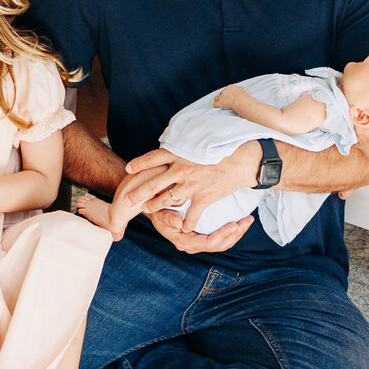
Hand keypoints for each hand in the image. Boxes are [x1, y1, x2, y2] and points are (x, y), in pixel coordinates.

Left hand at [123, 145, 258, 231]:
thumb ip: (183, 147)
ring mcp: (191, 185)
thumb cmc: (221, 146)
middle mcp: (181, 169)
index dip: (139, 164)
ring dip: (156, 207)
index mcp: (179, 153)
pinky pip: (191, 215)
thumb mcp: (198, 141)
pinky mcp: (203, 197)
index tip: (128, 169)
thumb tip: (173, 146)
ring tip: (148, 211)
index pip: (152, 158)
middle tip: (126, 201)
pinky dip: (187, 223)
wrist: (242, 159)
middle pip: (153, 183)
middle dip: (138, 193)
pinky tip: (183, 228)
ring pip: (167, 200)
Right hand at [149, 208, 252, 253]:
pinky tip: (240, 221)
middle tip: (247, 221)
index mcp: (185, 242)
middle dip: (235, 234)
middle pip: (220, 245)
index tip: (235, 224)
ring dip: (237, 232)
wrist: (153, 209)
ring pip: (223, 243)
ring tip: (248, 220)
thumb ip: (168, 218)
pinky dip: (232, 230)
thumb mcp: (159, 213)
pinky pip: (220, 237)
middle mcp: (193, 245)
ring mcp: (198, 241)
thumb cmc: (156, 210)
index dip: (223, 235)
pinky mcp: (202, 235)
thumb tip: (180, 224)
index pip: (208, 243)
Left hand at [213, 85, 245, 112]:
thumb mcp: (241, 90)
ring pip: (216, 98)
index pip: (226, 89)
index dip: (227, 93)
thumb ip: (239, 89)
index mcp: (230, 87)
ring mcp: (221, 97)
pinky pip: (215, 105)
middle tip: (226, 101)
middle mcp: (224, 91)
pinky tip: (218, 108)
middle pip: (221, 93)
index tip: (229, 96)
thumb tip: (240, 89)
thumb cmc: (242, 96)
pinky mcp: (219, 103)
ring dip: (218, 101)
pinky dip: (216, 106)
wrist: (239, 100)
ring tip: (221, 104)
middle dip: (223, 97)